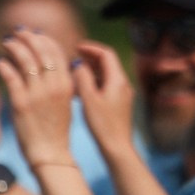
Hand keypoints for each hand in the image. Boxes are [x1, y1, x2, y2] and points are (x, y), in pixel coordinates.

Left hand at [0, 31, 78, 162]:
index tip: (32, 33)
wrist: (50, 154)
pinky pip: (10, 77)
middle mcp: (54, 86)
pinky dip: (3, 65)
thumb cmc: (55, 129)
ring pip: (25, 60)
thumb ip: (58, 82)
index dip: (43, 39)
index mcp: (67, 84)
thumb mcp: (64, 102)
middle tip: (17, 32)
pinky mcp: (21, 103)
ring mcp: (37, 94)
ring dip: (14, 47)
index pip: (56, 52)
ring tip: (5, 42)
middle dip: (28, 37)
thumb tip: (48, 64)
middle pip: (41, 51)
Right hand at [73, 41, 137, 158]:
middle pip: (107, 63)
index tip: (76, 47)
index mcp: (117, 80)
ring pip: (104, 75)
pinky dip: (92, 82)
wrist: (117, 147)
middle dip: (89, 58)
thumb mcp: (88, 99)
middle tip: (72, 56)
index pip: (106, 54)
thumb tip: (77, 63)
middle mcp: (122, 84)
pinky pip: (104, 86)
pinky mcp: (117, 104)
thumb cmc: (103, 125)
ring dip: (89, 71)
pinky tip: (78, 90)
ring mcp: (121, 94)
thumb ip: (82, 78)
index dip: (91, 48)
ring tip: (72, 72)